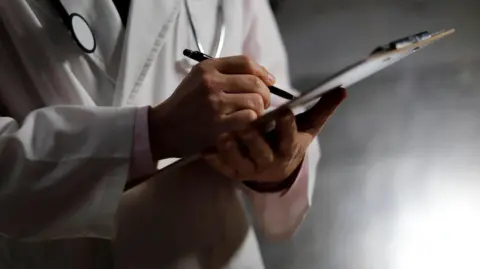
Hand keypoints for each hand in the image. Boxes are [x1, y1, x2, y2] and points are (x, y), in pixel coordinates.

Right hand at [148, 56, 274, 159]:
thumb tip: (258, 75)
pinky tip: (247, 123)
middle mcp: (211, 82)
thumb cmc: (183, 103)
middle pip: (254, 82)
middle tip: (263, 102)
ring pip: (254, 100)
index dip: (262, 72)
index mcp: (207, 68)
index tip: (269, 81)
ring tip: (255, 113)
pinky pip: (248, 117)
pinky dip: (253, 120)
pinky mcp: (217, 124)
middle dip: (265, 93)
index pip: (245, 62)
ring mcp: (214, 104)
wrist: (163, 128)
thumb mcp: (197, 78)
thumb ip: (223, 73)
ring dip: (260, 108)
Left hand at [203, 88, 346, 185]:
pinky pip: (222, 168)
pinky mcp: (233, 172)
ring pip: (239, 160)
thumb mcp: (307, 129)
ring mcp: (249, 168)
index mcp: (288, 148)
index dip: (287, 127)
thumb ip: (321, 109)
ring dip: (232, 148)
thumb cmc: (289, 142)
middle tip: (247, 124)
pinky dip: (214, 160)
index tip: (285, 112)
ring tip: (224, 134)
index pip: (289, 138)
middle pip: (261, 151)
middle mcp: (269, 161)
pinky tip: (206, 149)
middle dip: (255, 138)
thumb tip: (341, 90)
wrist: (274, 170)